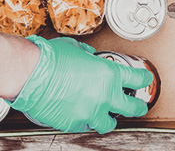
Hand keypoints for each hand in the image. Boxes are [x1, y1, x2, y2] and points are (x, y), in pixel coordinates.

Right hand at [9, 37, 151, 132]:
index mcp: (109, 74)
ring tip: (108, 116)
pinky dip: (84, 121)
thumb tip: (90, 55)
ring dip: (109, 119)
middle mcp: (104, 96)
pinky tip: (80, 114)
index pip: (138, 79)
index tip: (145, 80)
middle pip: (132, 108)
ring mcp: (89, 112)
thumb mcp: (77, 49)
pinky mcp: (73, 124)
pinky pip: (84, 126)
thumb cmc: (51, 58)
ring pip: (108, 124)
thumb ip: (88, 54)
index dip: (144, 79)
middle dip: (138, 107)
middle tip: (139, 106)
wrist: (30, 74)